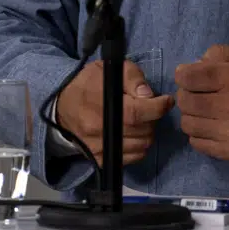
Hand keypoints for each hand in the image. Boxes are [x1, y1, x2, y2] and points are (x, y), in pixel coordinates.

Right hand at [56, 60, 173, 165]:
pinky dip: (140, 146)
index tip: (166, 100)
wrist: (62, 105)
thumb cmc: (89, 83)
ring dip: (148, 132)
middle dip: (153, 118)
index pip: (137, 112)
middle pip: (143, 131)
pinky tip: (134, 133)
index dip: (158, 107)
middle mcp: (99, 130)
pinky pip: (133, 157)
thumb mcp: (110, 70)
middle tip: (150, 108)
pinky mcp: (100, 159)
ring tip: (141, 120)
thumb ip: (132, 78)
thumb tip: (148, 95)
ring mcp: (100, 148)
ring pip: (142, 146)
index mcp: (101, 104)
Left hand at [174, 45, 228, 161]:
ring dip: (191, 116)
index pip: (190, 77)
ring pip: (188, 124)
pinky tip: (212, 127)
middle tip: (196, 95)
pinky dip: (199, 134)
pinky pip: (197, 143)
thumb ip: (220, 54)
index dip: (182, 75)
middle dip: (185, 95)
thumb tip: (193, 65)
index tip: (187, 76)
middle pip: (185, 101)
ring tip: (204, 112)